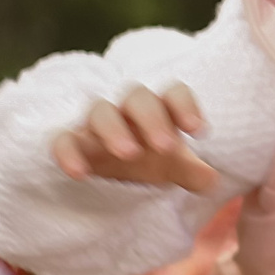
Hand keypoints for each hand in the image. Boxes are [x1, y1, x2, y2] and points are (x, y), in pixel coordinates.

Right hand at [50, 84, 219, 192]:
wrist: (112, 173)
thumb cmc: (151, 160)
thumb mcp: (173, 168)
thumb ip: (193, 173)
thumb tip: (211, 181)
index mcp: (160, 110)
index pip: (174, 93)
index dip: (186, 106)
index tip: (198, 131)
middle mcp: (127, 110)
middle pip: (138, 97)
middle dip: (152, 118)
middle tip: (166, 147)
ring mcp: (96, 123)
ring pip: (101, 111)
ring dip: (114, 130)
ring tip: (129, 154)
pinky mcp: (70, 141)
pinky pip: (62, 139)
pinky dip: (68, 153)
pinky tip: (79, 174)